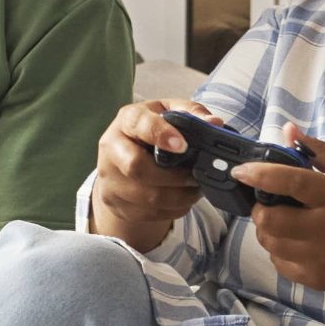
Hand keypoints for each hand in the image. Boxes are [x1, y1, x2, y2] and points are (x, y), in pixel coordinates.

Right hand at [88, 99, 217, 251]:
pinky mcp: (114, 202)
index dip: (161, 135)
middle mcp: (112, 148)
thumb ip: (191, 113)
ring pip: (146, 197)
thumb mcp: (169, 112)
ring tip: (195, 190)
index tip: (183, 146)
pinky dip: (172, 210)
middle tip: (196, 176)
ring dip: (178, 197)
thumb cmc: (151, 131)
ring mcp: (110, 178)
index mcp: (127, 120)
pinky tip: (183, 200)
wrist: (122, 158)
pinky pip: (148, 213)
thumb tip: (214, 123)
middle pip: (136, 167)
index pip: (139, 125)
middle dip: (173, 176)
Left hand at [233, 125, 324, 294]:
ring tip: (284, 220)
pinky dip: (279, 250)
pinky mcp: (315, 279)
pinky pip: (278, 263)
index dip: (260, 175)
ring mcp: (318, 258)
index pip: (291, 182)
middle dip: (259, 207)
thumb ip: (320, 152)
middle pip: (269, 220)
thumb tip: (288, 130)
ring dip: (268, 229)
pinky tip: (296, 241)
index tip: (240, 170)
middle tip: (268, 201)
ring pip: (269, 243)